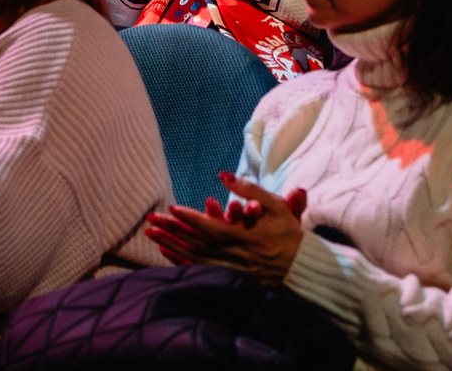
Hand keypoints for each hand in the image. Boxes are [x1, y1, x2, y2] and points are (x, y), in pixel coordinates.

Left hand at [143, 173, 307, 282]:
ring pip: (194, 257)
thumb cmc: (288, 233)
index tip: (171, 209)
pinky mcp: (230, 275)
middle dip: (171, 231)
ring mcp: (230, 267)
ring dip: (171, 246)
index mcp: (243, 236)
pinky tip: (167, 254)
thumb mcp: (275, 206)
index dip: (190, 219)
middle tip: (150, 220)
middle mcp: (233, 254)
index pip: (211, 227)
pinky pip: (200, 269)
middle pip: (196, 242)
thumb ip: (249, 190)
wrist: (301, 266)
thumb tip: (224, 175)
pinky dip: (182, 262)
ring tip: (151, 235)